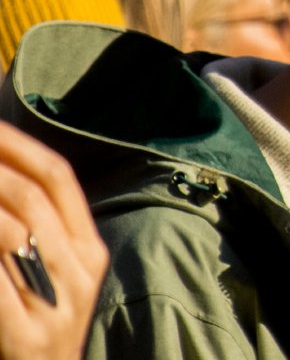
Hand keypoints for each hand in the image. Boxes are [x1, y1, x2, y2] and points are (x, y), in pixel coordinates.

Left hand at [0, 121, 106, 359]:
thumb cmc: (34, 338)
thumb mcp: (50, 283)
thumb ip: (36, 238)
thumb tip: (5, 185)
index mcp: (88, 250)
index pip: (59, 177)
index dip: (20, 145)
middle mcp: (79, 271)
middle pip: (31, 197)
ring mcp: (57, 306)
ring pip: (12, 231)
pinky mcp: (27, 338)